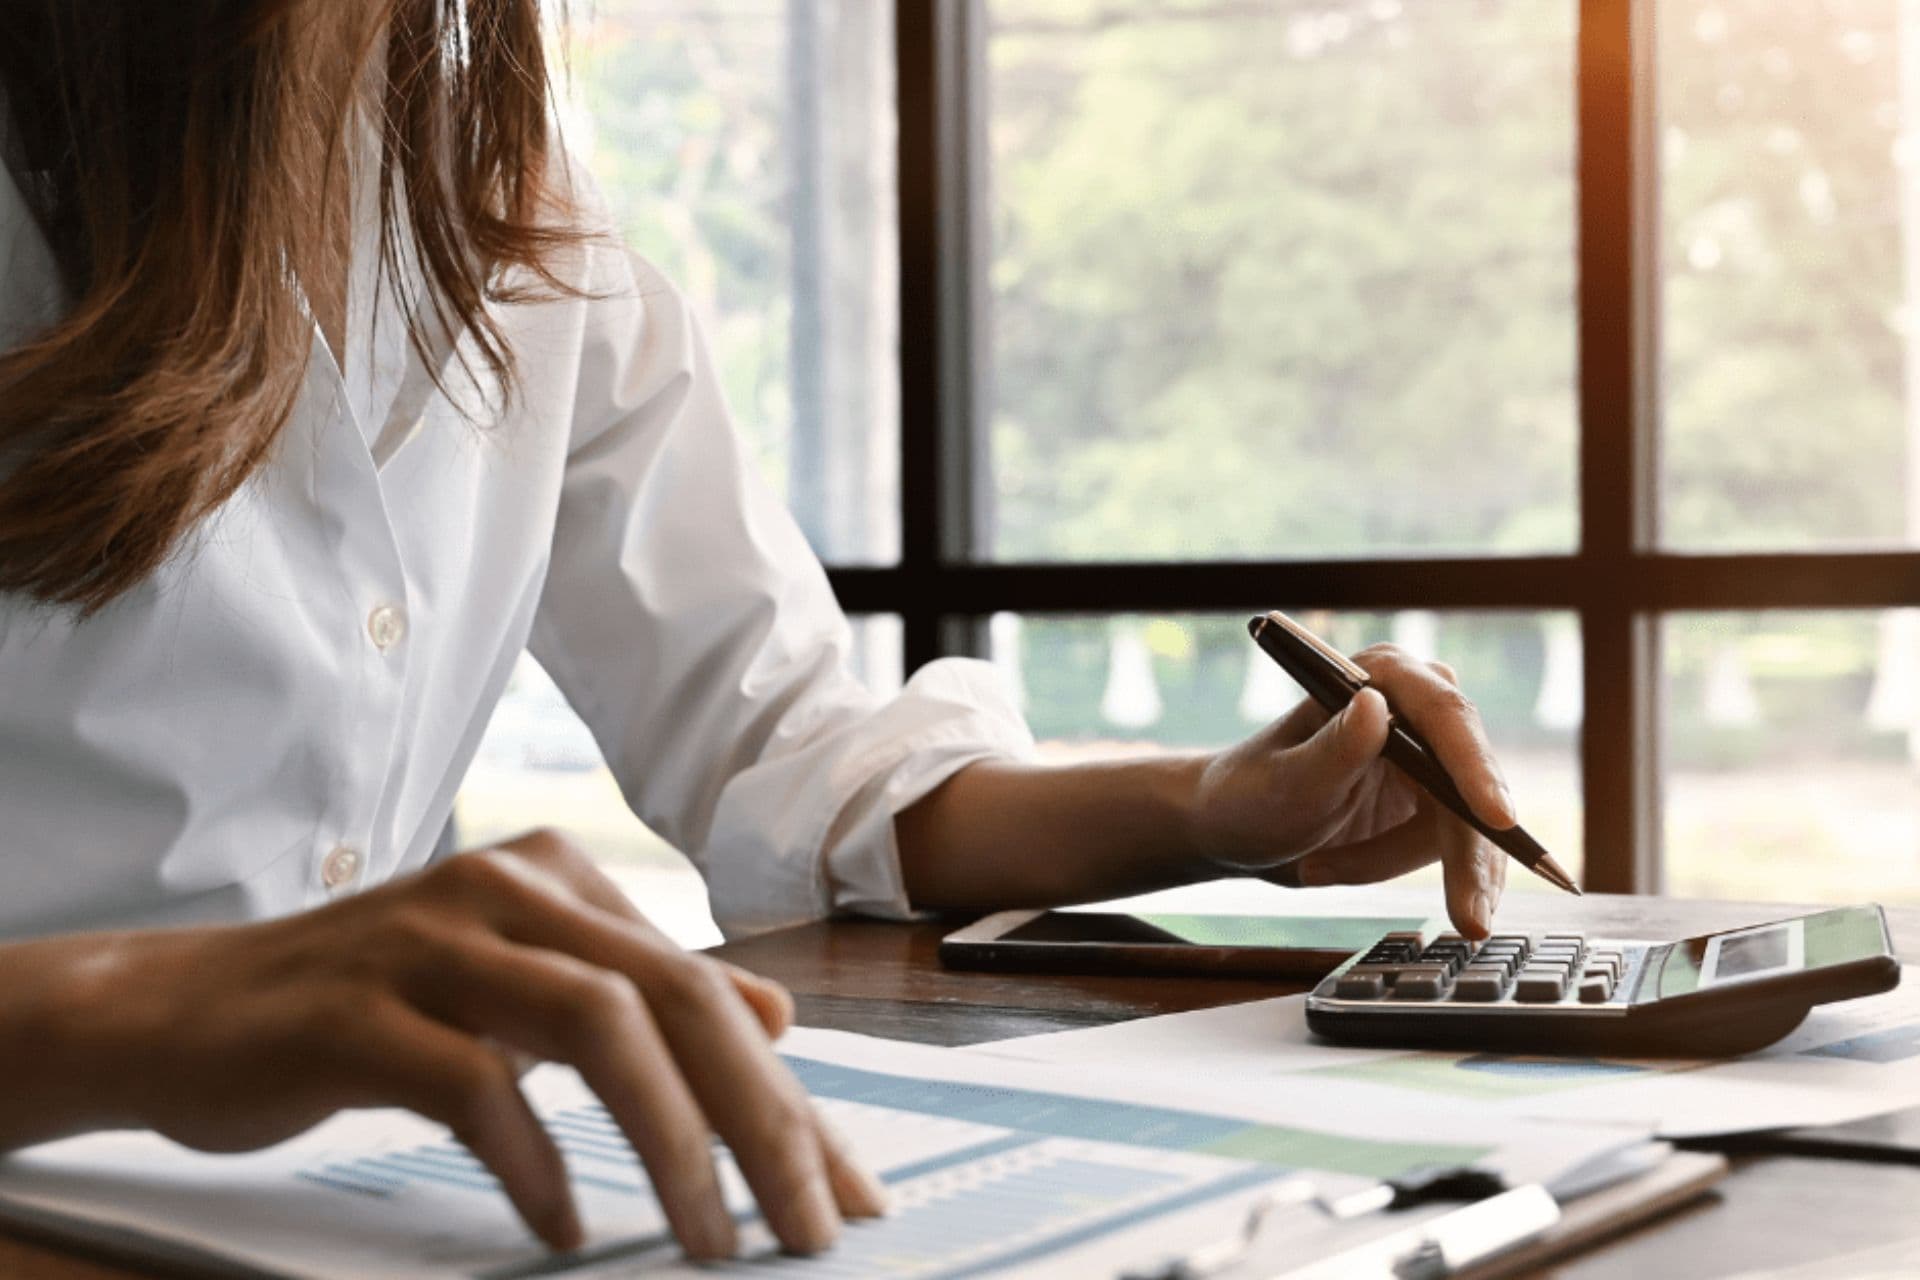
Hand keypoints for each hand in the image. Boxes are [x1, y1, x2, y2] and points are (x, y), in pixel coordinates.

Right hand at [48, 830, 885, 1257]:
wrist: (181, 1008)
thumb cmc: (370, 1007)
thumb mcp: (521, 988)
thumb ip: (641, 993)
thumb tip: (774, 1014)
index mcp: (559, 881)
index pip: (705, 990)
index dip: (788, 1096)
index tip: (843, 1190)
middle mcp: (509, 888)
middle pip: (673, 998)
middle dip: (760, 1121)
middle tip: (806, 1227)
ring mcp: (431, 940)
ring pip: (596, 1024)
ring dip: (670, 1141)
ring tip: (708, 1239)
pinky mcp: (358, 1009)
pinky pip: (474, 1084)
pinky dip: (534, 1163)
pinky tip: (562, 1227)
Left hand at [1189, 644, 1517, 937]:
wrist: (1234, 829)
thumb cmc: (1249, 795)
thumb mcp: (1286, 782)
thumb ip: (1334, 749)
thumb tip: (1375, 706)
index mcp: (1380, 677)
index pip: (1445, 716)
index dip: (1475, 768)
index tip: (1496, 819)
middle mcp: (1415, 708)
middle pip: (1471, 781)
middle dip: (1466, 854)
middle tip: (1470, 920)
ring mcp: (1429, 756)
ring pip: (1463, 826)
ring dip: (1394, 860)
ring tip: (1320, 869)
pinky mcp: (1432, 801)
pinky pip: (1447, 848)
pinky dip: (1393, 867)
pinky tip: (1334, 869)